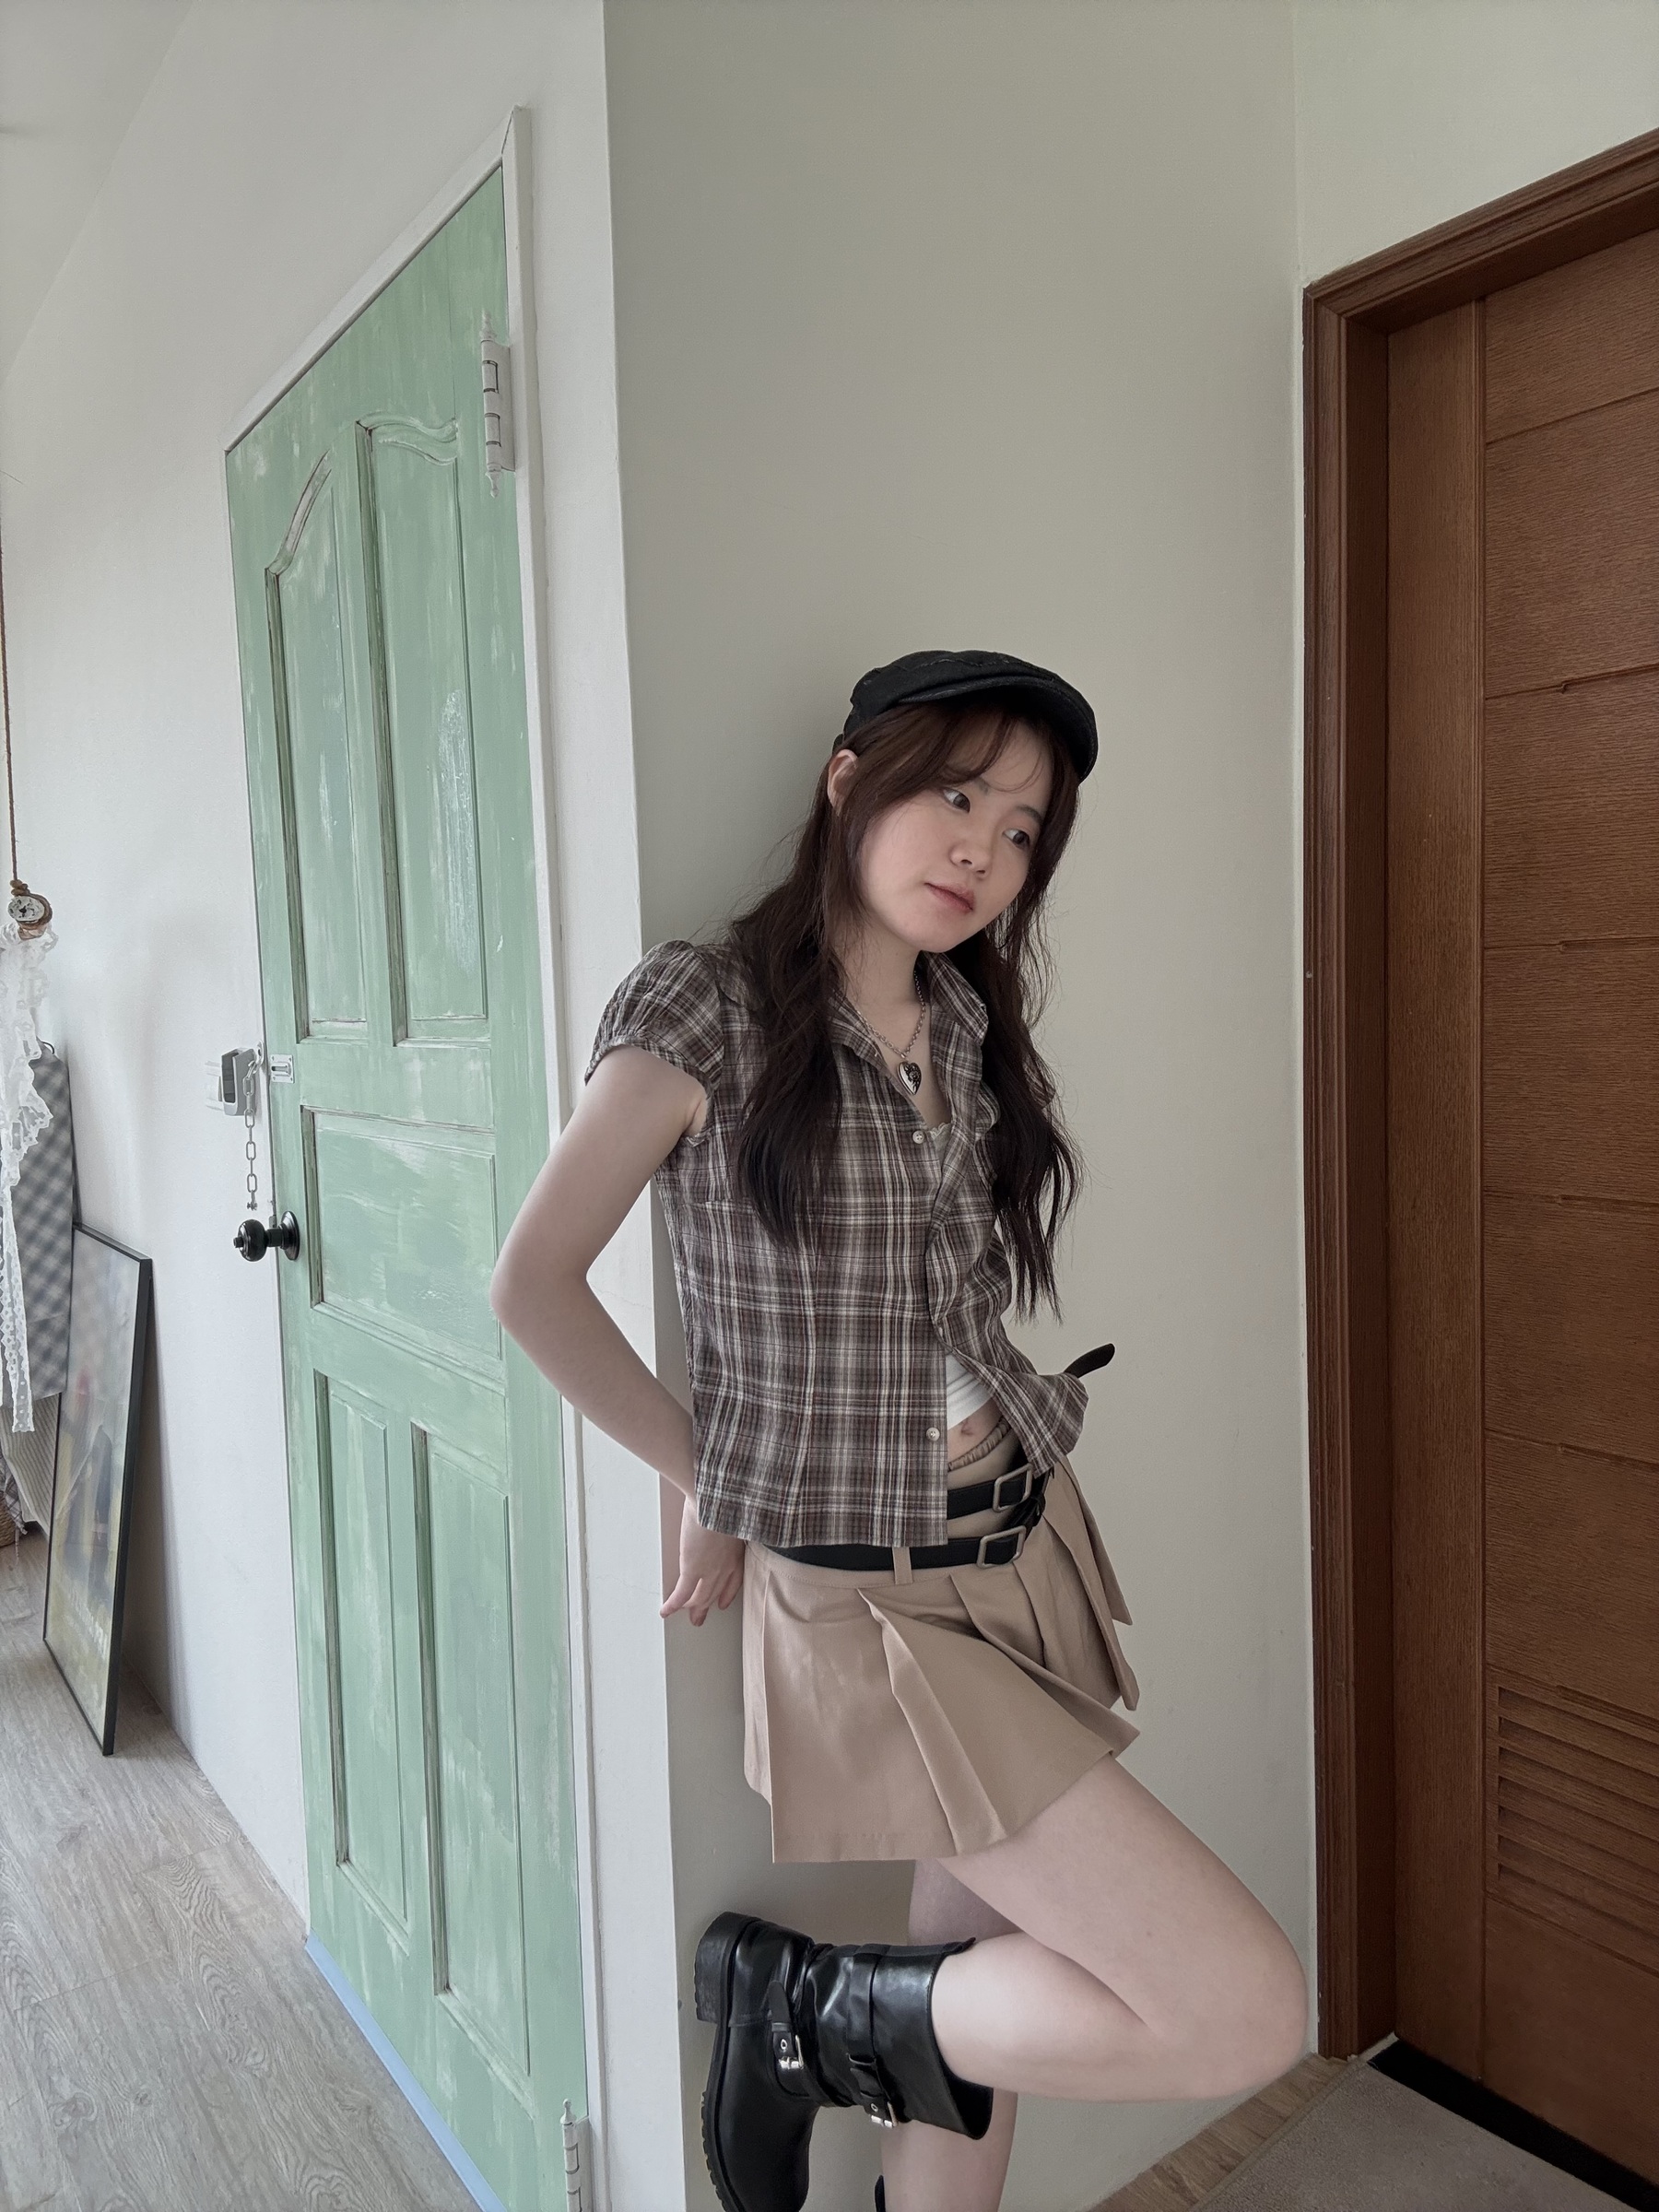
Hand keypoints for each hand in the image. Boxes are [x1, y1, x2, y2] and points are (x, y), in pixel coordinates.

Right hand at [661, 1494, 745, 1625]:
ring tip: (682, 1615)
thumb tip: (723, 1521)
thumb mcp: (735, 1517)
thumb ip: (730, 1526)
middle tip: (698, 1617)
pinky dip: (673, 1605)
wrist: (719, 1499)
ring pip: (699, 1597)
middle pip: (714, 1592)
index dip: (726, 1594)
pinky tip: (666, 1611)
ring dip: (690, 1608)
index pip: (734, 1581)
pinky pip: (681, 1594)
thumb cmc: (727, 1499)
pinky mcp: (693, 1569)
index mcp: (736, 1553)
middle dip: (705, 1606)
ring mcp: (710, 1570)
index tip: (722, 1603)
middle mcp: (726, 1566)